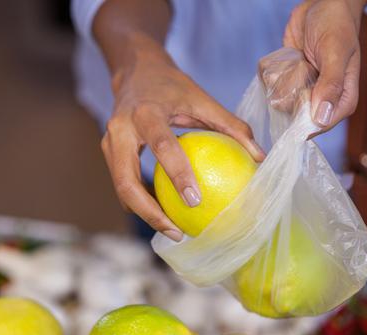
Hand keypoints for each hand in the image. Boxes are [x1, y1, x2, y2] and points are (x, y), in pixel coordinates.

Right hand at [102, 36, 263, 240]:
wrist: (134, 69)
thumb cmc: (172, 85)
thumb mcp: (201, 98)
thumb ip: (231, 125)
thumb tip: (259, 157)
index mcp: (145, 113)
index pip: (162, 147)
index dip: (178, 175)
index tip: (195, 201)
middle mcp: (120, 130)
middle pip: (126, 182)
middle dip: (149, 213)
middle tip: (177, 233)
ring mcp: (108, 143)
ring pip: (121, 189)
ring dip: (145, 213)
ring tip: (172, 231)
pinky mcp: (108, 153)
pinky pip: (123, 183)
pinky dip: (142, 202)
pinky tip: (164, 215)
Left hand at [263, 0, 365, 131]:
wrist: (322, 5)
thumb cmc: (336, 25)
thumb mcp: (334, 52)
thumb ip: (330, 84)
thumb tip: (322, 118)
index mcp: (343, 97)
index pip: (324, 124)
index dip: (307, 123)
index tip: (294, 106)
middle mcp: (324, 98)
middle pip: (301, 119)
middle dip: (292, 100)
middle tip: (300, 72)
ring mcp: (306, 91)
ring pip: (286, 106)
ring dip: (283, 87)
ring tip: (296, 62)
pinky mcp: (292, 82)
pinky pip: (276, 91)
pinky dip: (275, 78)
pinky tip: (286, 61)